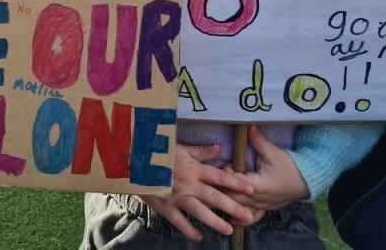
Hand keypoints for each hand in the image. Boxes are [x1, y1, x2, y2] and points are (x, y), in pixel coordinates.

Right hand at [139, 143, 254, 240]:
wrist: (134, 161)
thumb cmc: (158, 152)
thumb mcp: (180, 147)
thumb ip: (200, 151)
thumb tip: (219, 148)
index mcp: (194, 168)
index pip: (219, 176)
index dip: (236, 183)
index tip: (251, 190)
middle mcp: (188, 183)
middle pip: (214, 196)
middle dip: (232, 207)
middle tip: (248, 217)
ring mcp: (176, 196)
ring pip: (199, 210)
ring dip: (215, 221)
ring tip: (229, 229)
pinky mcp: (165, 206)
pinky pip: (178, 220)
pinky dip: (188, 229)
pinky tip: (199, 237)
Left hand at [223, 126, 309, 211]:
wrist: (307, 181)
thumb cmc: (290, 166)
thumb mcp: (273, 152)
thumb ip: (257, 140)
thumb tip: (246, 126)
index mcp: (258, 186)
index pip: (234, 183)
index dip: (226, 174)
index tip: (227, 163)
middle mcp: (257, 200)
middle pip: (232, 198)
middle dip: (223, 188)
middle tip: (220, 176)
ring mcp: (261, 207)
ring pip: (239, 209)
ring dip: (229, 202)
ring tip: (219, 195)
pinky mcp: (265, 209)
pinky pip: (251, 217)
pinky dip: (241, 218)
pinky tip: (232, 218)